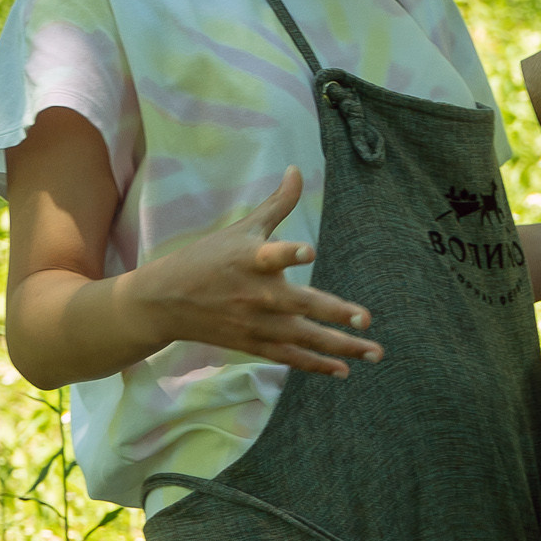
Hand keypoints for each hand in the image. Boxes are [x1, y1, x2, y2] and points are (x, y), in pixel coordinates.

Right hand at [128, 168, 383, 375]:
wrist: (165, 301)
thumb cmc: (207, 258)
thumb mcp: (242, 229)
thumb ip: (277, 204)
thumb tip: (298, 170)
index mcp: (251, 259)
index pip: (272, 254)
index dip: (290, 253)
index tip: (310, 252)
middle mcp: (256, 294)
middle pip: (299, 304)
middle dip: (334, 312)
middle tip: (366, 318)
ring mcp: (255, 323)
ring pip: (303, 337)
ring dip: (340, 347)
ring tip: (374, 352)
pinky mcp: (253, 344)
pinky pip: (290, 357)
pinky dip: (316, 365)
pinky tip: (344, 370)